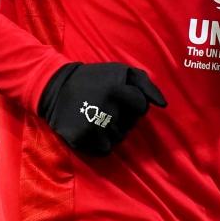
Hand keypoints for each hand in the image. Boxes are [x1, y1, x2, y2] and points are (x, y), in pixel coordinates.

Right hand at [37, 62, 167, 155]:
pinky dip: (101, 141)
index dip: (134, 102)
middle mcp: (105, 109)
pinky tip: (92, 128)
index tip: (120, 96)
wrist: (56, 88)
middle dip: (124, 116)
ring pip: (119, 138)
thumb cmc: (95, 78)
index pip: (142, 107)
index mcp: (116, 90)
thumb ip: (146, 84)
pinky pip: (104, 149)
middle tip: (105, 105)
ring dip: (113, 130)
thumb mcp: (121, 71)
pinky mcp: (81, 139)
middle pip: (131, 124)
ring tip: (98, 116)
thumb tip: (163, 104)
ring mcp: (92, 127)